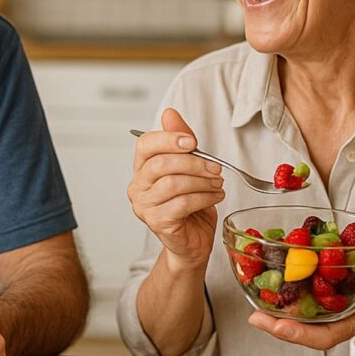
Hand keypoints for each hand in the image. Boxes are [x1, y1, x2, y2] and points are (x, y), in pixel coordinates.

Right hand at [128, 107, 224, 270]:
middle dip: (194, 163)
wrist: (192, 242)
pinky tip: (214, 197)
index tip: (193, 142)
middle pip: (161, 163)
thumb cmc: (190, 206)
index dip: (169, 139)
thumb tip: (169, 113)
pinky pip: (182, 203)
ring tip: (217, 184)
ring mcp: (144, 206)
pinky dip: (204, 198)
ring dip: (202, 182)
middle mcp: (137, 187)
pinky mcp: (157, 223)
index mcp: (142, 169)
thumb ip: (180, 141)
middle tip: (215, 168)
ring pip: (173, 184)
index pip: (145, 145)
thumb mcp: (189, 168)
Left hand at [247, 259, 354, 349]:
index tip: (280, 328)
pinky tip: (266, 291)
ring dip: (275, 316)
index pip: (325, 336)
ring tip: (254, 310)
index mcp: (354, 321)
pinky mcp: (322, 303)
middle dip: (278, 328)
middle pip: (304, 332)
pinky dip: (283, 300)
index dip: (302, 335)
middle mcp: (336, 321)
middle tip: (255, 318)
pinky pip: (300, 306)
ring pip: (298, 321)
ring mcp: (328, 314)